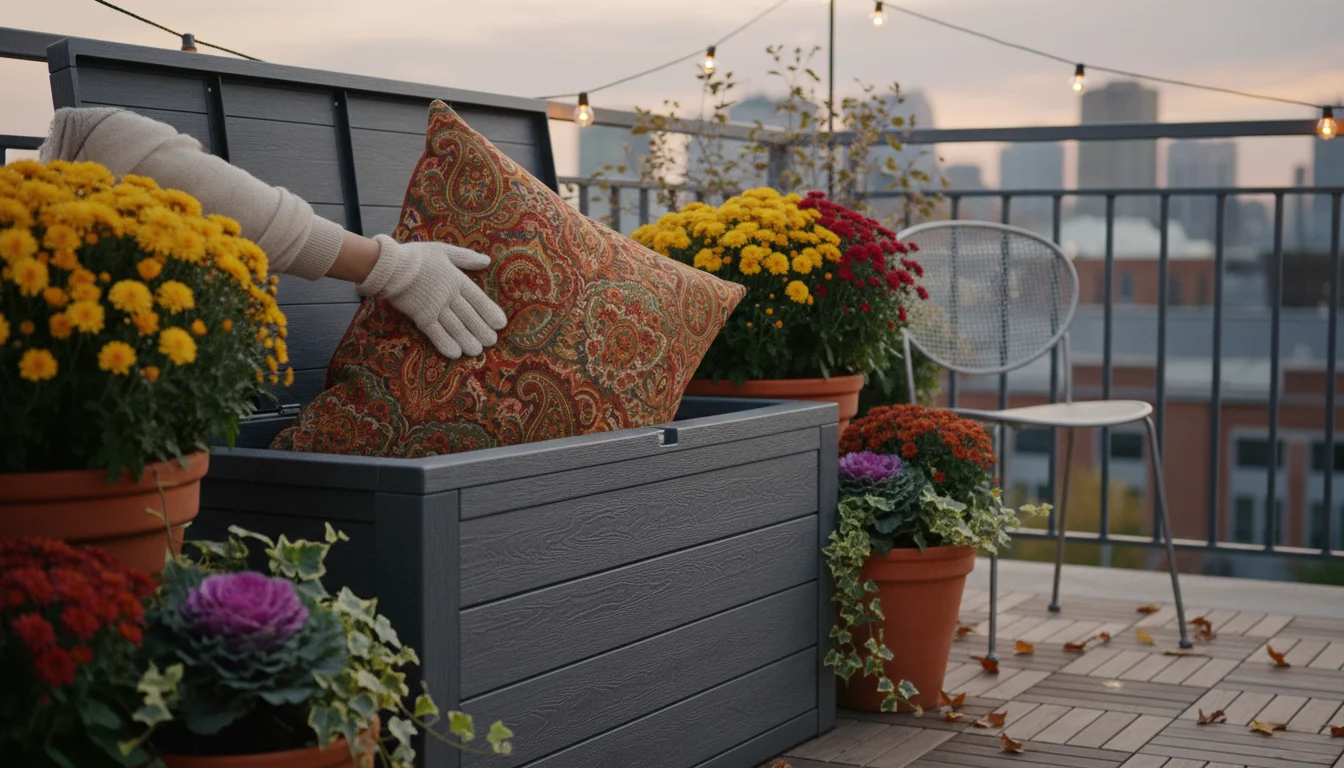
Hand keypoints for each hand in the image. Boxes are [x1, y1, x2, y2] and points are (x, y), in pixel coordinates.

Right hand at [356, 235, 507, 357]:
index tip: (500, 324)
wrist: (389, 265)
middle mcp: (448, 296)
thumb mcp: (443, 250)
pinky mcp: (420, 316)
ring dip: (467, 340)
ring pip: (455, 327)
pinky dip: (445, 343)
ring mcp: (434, 307)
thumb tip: (486, 260)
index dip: (489, 312)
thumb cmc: (416, 256)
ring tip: (476, 351)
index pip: (478, 298)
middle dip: (481, 330)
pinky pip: (435, 333)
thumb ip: (465, 257)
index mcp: (456, 279)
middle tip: (491, 342)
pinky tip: (455, 353)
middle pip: (469, 316)